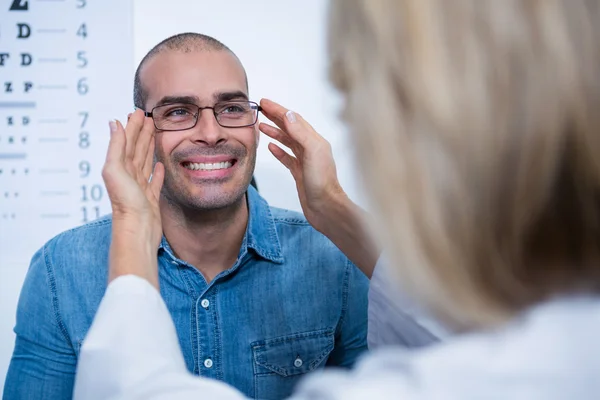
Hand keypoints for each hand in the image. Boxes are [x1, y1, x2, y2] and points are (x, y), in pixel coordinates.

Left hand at [103, 109, 164, 250]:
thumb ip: (116, 146)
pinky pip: (154, 181)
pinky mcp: (151, 198)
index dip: (133, 126)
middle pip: (136, 149)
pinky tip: (159, 164)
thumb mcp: (115, 170)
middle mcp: (129, 175)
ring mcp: (140, 187)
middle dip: (141, 133)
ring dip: (149, 147)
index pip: (127, 141)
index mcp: (120, 167)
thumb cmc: (126, 203)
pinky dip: (156, 171)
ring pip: (145, 161)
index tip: (139, 112)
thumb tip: (114, 123)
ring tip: (155, 135)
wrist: (137, 231)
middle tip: (149, 118)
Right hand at [259, 98, 345, 232]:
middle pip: (290, 128)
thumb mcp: (312, 153)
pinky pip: (287, 157)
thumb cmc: (322, 184)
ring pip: (288, 142)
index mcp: (315, 141)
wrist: (325, 208)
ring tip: (261, 126)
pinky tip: (270, 147)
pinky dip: (278, 150)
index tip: (265, 103)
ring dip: (275, 132)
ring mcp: (305, 161)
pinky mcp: (300, 173)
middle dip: (276, 117)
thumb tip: (289, 115)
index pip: (294, 120)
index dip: (279, 110)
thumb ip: (301, 133)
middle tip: (261, 109)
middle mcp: (311, 148)